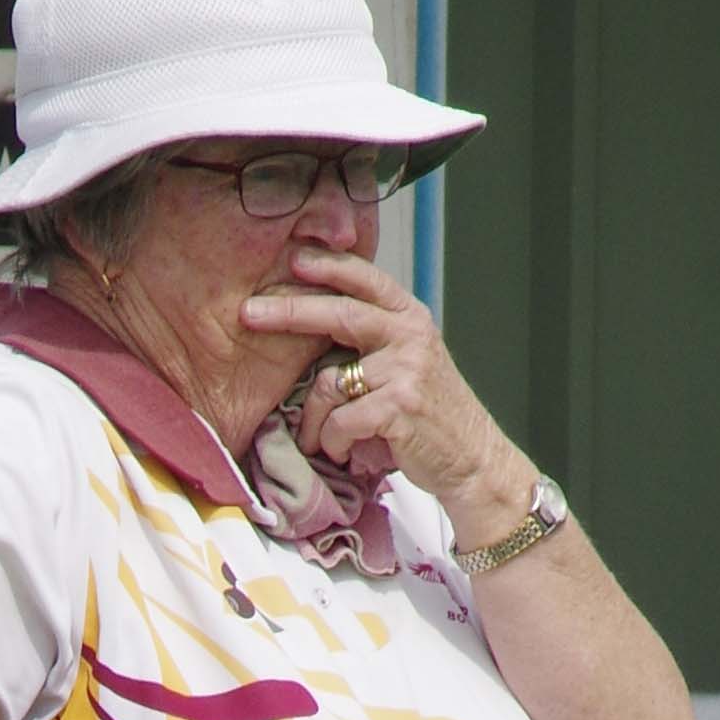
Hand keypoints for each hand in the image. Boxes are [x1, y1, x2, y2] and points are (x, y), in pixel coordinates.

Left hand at [243, 248, 533, 543]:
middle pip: (337, 313)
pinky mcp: (399, 406)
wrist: (472, 460)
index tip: (294, 260)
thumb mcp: (410, 361)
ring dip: (315, 421)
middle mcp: (410, 334)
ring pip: (329, 384)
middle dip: (287, 311)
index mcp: (410, 317)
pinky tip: (347, 454)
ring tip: (322, 441)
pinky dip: (334, 443)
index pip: (365, 278)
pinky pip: (340, 422)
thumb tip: (315, 318)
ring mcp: (406, 369)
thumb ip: (375, 338)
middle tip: (247, 314)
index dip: (327, 266)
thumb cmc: (430, 415)